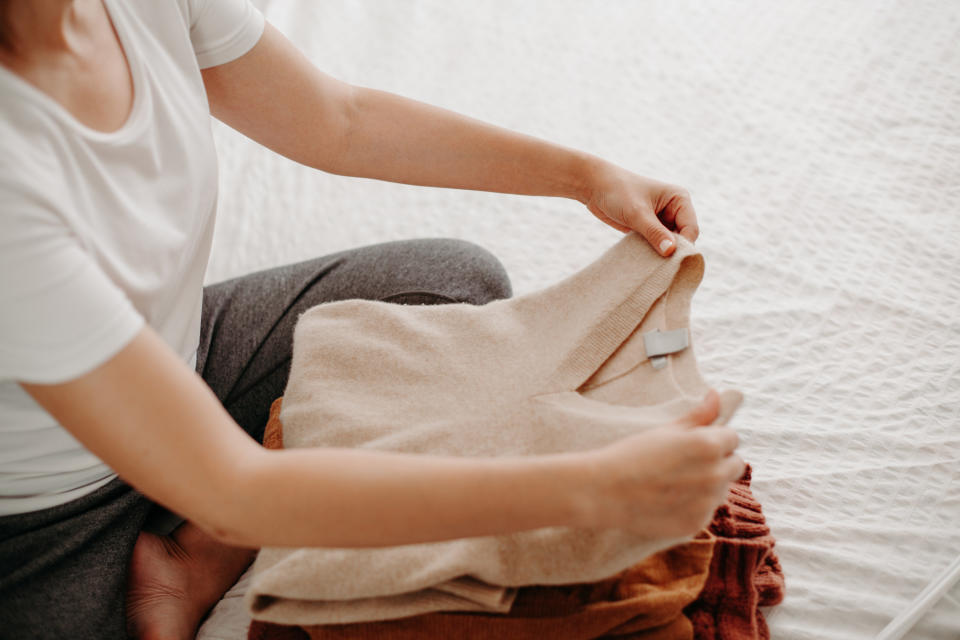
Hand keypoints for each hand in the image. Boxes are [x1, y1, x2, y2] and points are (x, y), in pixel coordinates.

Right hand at [580, 390, 744, 536]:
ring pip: (722, 489)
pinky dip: (694, 505)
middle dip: (719, 461)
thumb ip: (698, 415)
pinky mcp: (696, 524)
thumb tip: (717, 395)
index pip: (733, 438)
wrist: (604, 491)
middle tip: (686, 462)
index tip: (693, 443)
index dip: (715, 438)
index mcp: (709, 445)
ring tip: (674, 481)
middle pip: (735, 465)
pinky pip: (707, 510)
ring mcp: (707, 503)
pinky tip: (669, 499)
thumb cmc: (632, 454)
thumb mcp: (666, 430)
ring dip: (708, 484)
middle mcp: (715, 475)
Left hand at [581, 162, 698, 256]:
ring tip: (649, 264)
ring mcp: (662, 220)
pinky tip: (643, 262)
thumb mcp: (637, 213)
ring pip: (670, 245)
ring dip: (661, 255)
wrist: (595, 187)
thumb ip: (654, 232)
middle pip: (683, 239)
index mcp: (680, 199)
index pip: (691, 228)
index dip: (683, 246)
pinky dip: (652, 254)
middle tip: (659, 267)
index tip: (669, 260)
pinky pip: (657, 246)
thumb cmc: (618, 192)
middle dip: (673, 252)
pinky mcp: (650, 229)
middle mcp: (675, 210)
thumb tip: (670, 251)